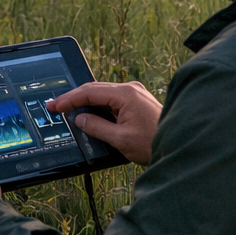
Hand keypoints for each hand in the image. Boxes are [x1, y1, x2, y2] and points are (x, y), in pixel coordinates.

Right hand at [47, 81, 162, 164]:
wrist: (181, 145)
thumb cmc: (153, 143)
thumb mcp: (120, 139)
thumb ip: (96, 127)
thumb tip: (79, 118)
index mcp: (125, 94)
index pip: (89, 92)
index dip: (69, 99)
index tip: (54, 106)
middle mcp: (130, 89)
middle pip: (94, 89)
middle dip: (73, 98)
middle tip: (55, 106)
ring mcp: (135, 94)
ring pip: (103, 94)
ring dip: (86, 102)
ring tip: (67, 109)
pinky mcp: (138, 101)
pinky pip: (112, 99)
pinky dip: (98, 105)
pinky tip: (89, 112)